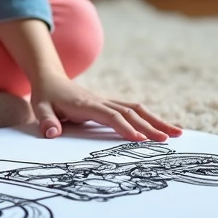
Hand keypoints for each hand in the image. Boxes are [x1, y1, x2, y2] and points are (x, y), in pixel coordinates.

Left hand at [30, 73, 181, 141]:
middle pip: (130, 112)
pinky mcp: (110, 104)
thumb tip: (52, 133)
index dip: (125, 127)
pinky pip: (134, 110)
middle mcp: (101, 101)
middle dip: (151, 126)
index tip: (140, 140)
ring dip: (157, 121)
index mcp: (86, 104)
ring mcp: (108, 101)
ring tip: (178, 133)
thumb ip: (45, 120)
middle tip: (169, 140)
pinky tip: (163, 128)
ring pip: (137, 109)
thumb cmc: (46, 95)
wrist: (51, 78)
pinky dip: (150, 118)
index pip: (110, 116)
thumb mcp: (39, 107)